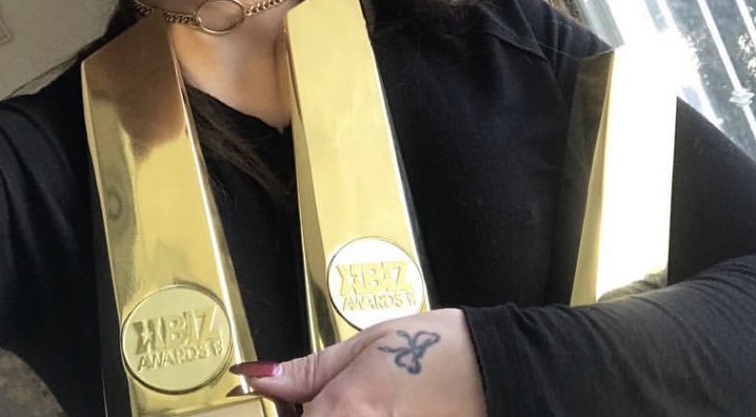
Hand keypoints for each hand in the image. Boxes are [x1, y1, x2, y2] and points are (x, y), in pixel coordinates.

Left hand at [232, 308, 486, 415]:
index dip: (286, 413)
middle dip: (319, 416)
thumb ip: (307, 370)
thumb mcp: (365, 345)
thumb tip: (259, 376)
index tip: (291, 406)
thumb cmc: (437, 352)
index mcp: (340, 412)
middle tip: (345, 401)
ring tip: (371, 404)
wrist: (497, 370)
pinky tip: (391, 411)